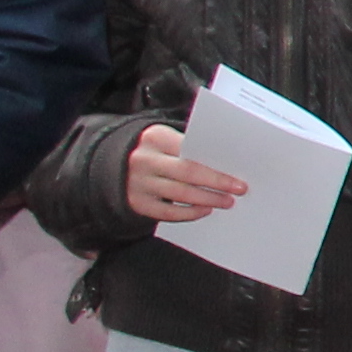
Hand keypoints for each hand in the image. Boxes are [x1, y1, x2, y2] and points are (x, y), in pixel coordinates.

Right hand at [124, 123, 247, 224]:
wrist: (112, 163)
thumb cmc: (154, 150)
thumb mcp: (165, 139)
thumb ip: (189, 147)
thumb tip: (227, 163)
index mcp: (155, 138)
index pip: (190, 150)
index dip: (214, 163)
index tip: (238, 171)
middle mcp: (144, 160)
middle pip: (187, 172)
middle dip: (217, 182)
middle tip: (240, 189)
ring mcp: (138, 183)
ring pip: (179, 193)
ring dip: (207, 199)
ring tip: (227, 201)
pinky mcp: (136, 202)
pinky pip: (167, 212)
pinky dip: (189, 213)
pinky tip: (205, 210)